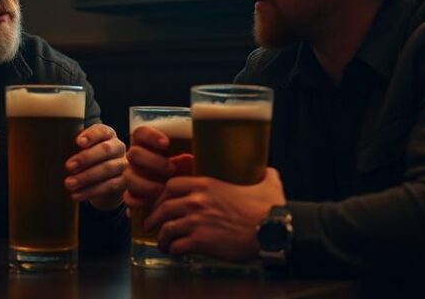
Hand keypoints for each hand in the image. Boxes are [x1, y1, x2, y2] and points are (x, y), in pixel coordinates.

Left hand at [64, 123, 126, 210]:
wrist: (105, 182)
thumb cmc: (88, 160)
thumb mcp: (82, 150)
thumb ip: (72, 145)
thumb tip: (50, 145)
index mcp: (107, 134)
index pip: (101, 130)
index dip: (91, 135)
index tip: (79, 142)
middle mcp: (118, 147)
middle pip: (105, 149)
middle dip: (86, 158)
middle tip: (68, 166)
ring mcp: (123, 164)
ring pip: (108, 168)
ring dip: (86, 177)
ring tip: (69, 183)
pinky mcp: (124, 182)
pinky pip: (109, 186)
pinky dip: (91, 191)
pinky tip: (76, 195)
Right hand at [123, 126, 192, 209]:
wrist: (183, 197)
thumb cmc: (187, 172)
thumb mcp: (190, 160)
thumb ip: (189, 152)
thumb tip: (190, 155)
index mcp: (148, 145)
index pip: (140, 133)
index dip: (150, 136)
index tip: (166, 143)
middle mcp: (137, 160)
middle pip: (134, 153)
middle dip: (152, 161)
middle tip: (171, 169)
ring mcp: (132, 178)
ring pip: (128, 176)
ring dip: (145, 183)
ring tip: (162, 189)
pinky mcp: (132, 196)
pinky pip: (128, 198)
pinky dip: (139, 200)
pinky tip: (153, 202)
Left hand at [146, 167, 285, 260]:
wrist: (272, 230)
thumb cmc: (269, 208)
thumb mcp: (267, 184)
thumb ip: (264, 175)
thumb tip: (270, 172)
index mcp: (207, 184)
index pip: (171, 185)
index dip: (162, 194)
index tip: (161, 201)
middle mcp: (197, 200)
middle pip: (163, 207)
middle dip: (154, 216)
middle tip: (152, 223)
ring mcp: (197, 221)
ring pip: (166, 228)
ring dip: (161, 237)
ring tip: (162, 243)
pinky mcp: (201, 241)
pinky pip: (177, 245)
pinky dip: (173, 250)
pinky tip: (174, 252)